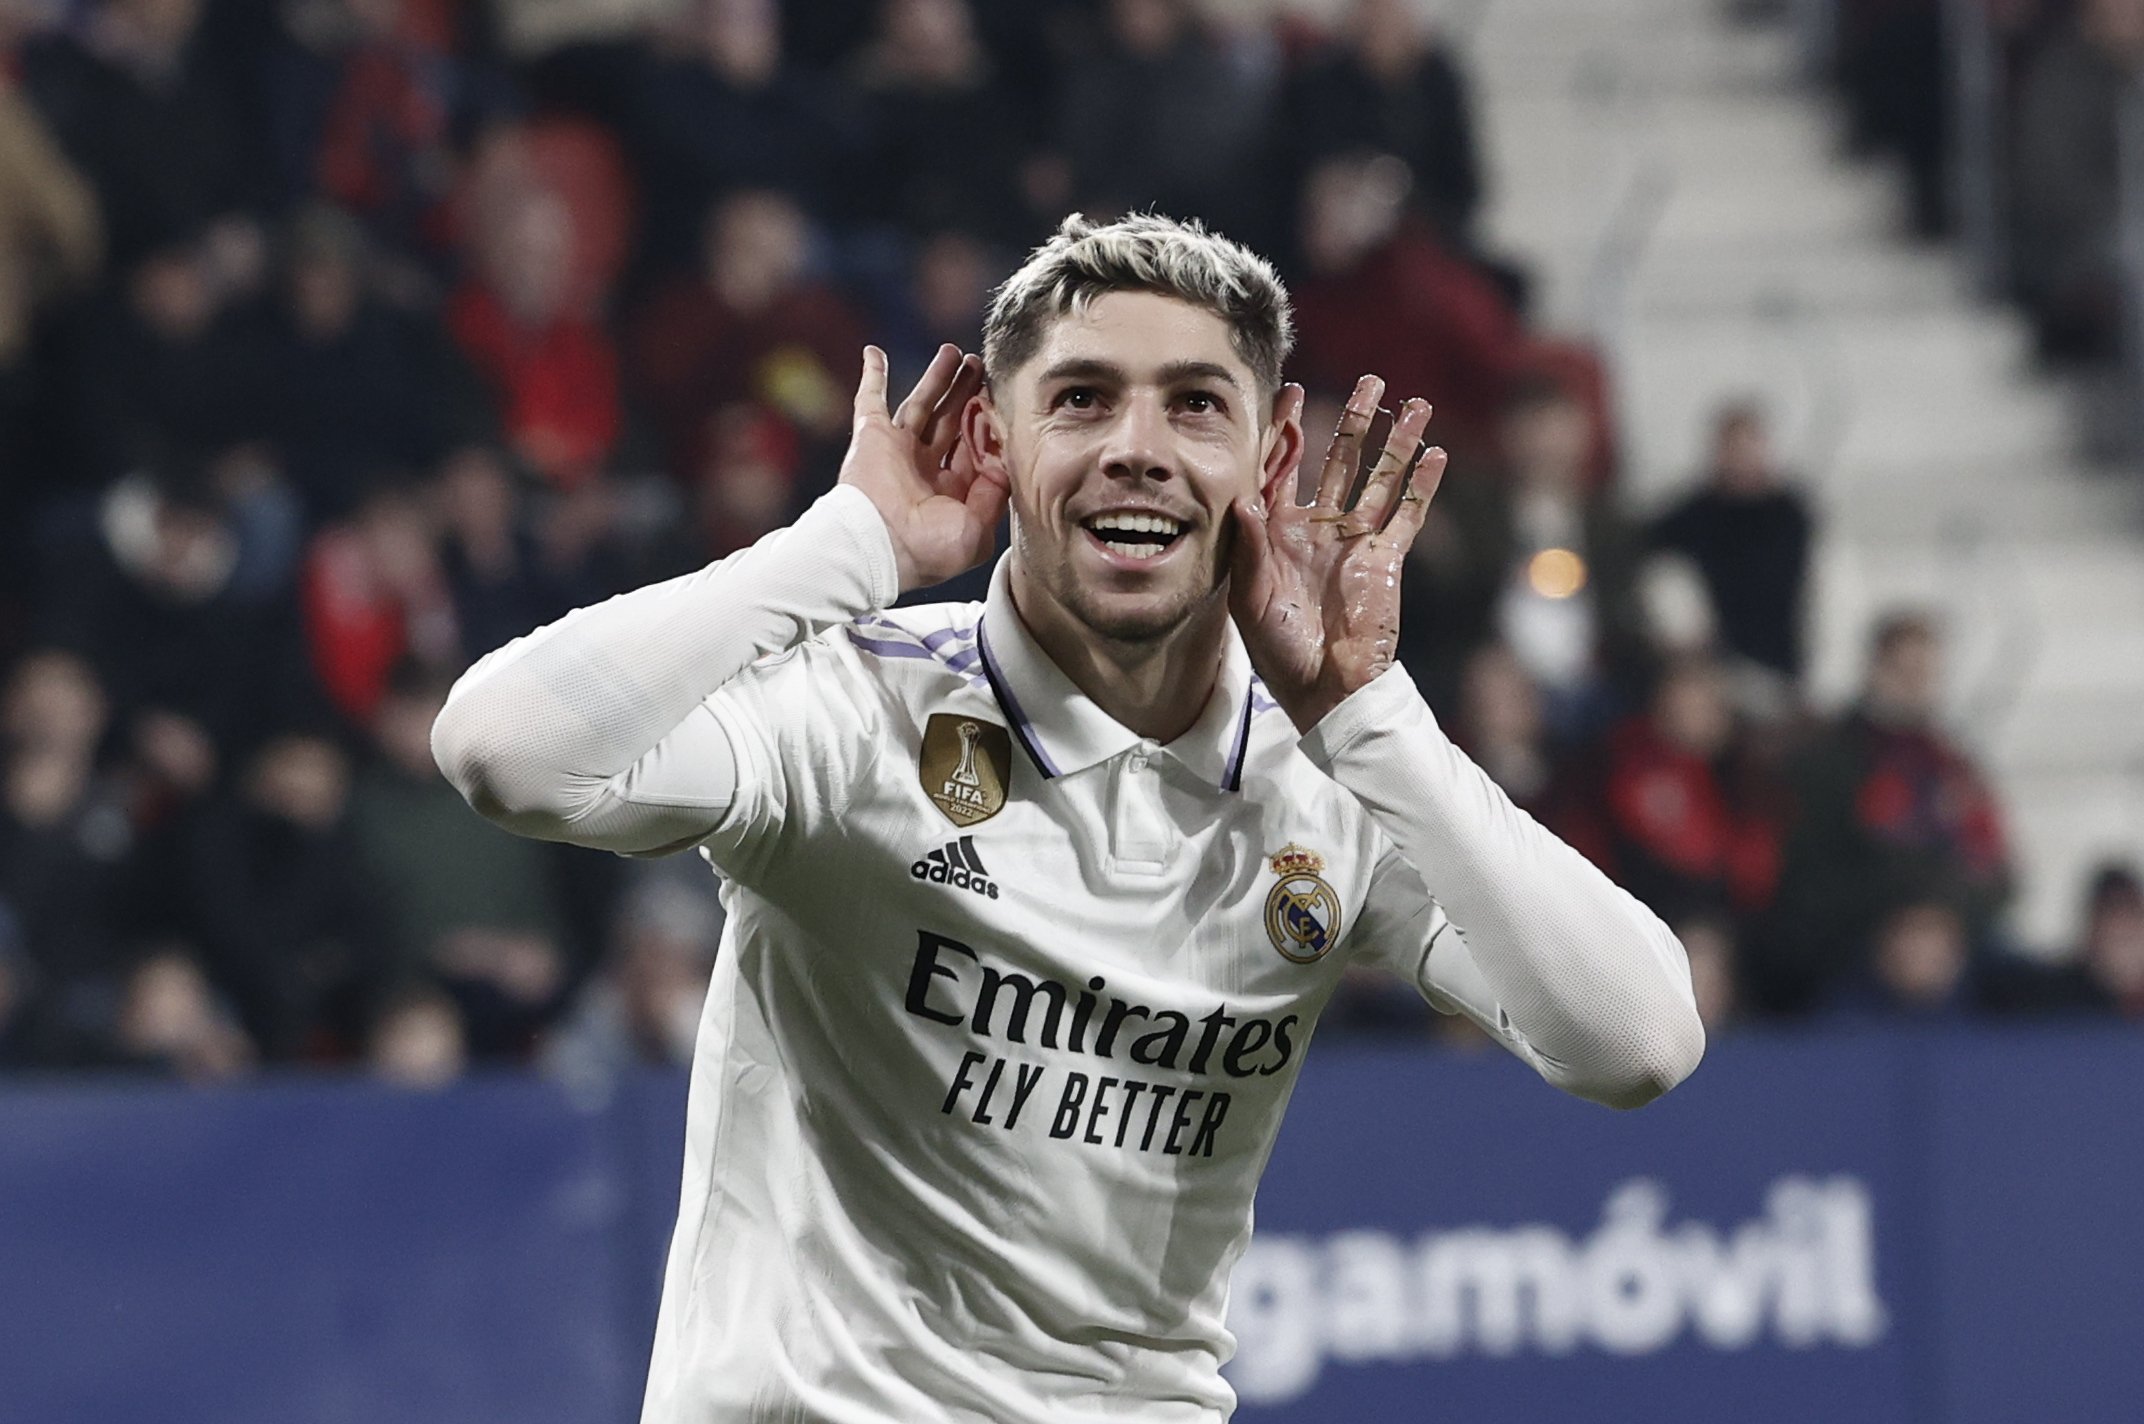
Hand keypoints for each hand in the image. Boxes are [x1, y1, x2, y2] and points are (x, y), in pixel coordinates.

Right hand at [840, 344, 1007, 592]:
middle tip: (980, 366)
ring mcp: (898, 450)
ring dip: (937, 377)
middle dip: (967, 392)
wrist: (879, 546)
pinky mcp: (872, 436)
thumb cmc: (928, 548)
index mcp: (950, 492)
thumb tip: (1003, 465)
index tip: (1003, 405)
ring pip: (922, 403)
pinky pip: (869, 399)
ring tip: (954, 351)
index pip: (975, 450)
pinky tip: (874, 352)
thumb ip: (995, 496)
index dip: (989, 427)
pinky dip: (872, 375)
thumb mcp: (977, 530)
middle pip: (951, 420)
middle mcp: (924, 468)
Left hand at [1228, 376, 1446, 732]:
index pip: (1283, 468)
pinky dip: (1423, 486)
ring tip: (1414, 403)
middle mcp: (1318, 528)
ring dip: (1397, 442)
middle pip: (1339, 460)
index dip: (1288, 430)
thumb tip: (1242, 497)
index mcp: (1278, 533)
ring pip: (1380, 479)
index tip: (1293, 391)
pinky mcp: (1386, 560)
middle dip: (1355, 420)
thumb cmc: (1280, 652)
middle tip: (1369, 380)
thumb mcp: (1251, 599)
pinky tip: (1436, 454)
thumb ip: (1250, 547)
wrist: (1325, 690)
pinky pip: (1407, 516)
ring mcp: (1355, 542)